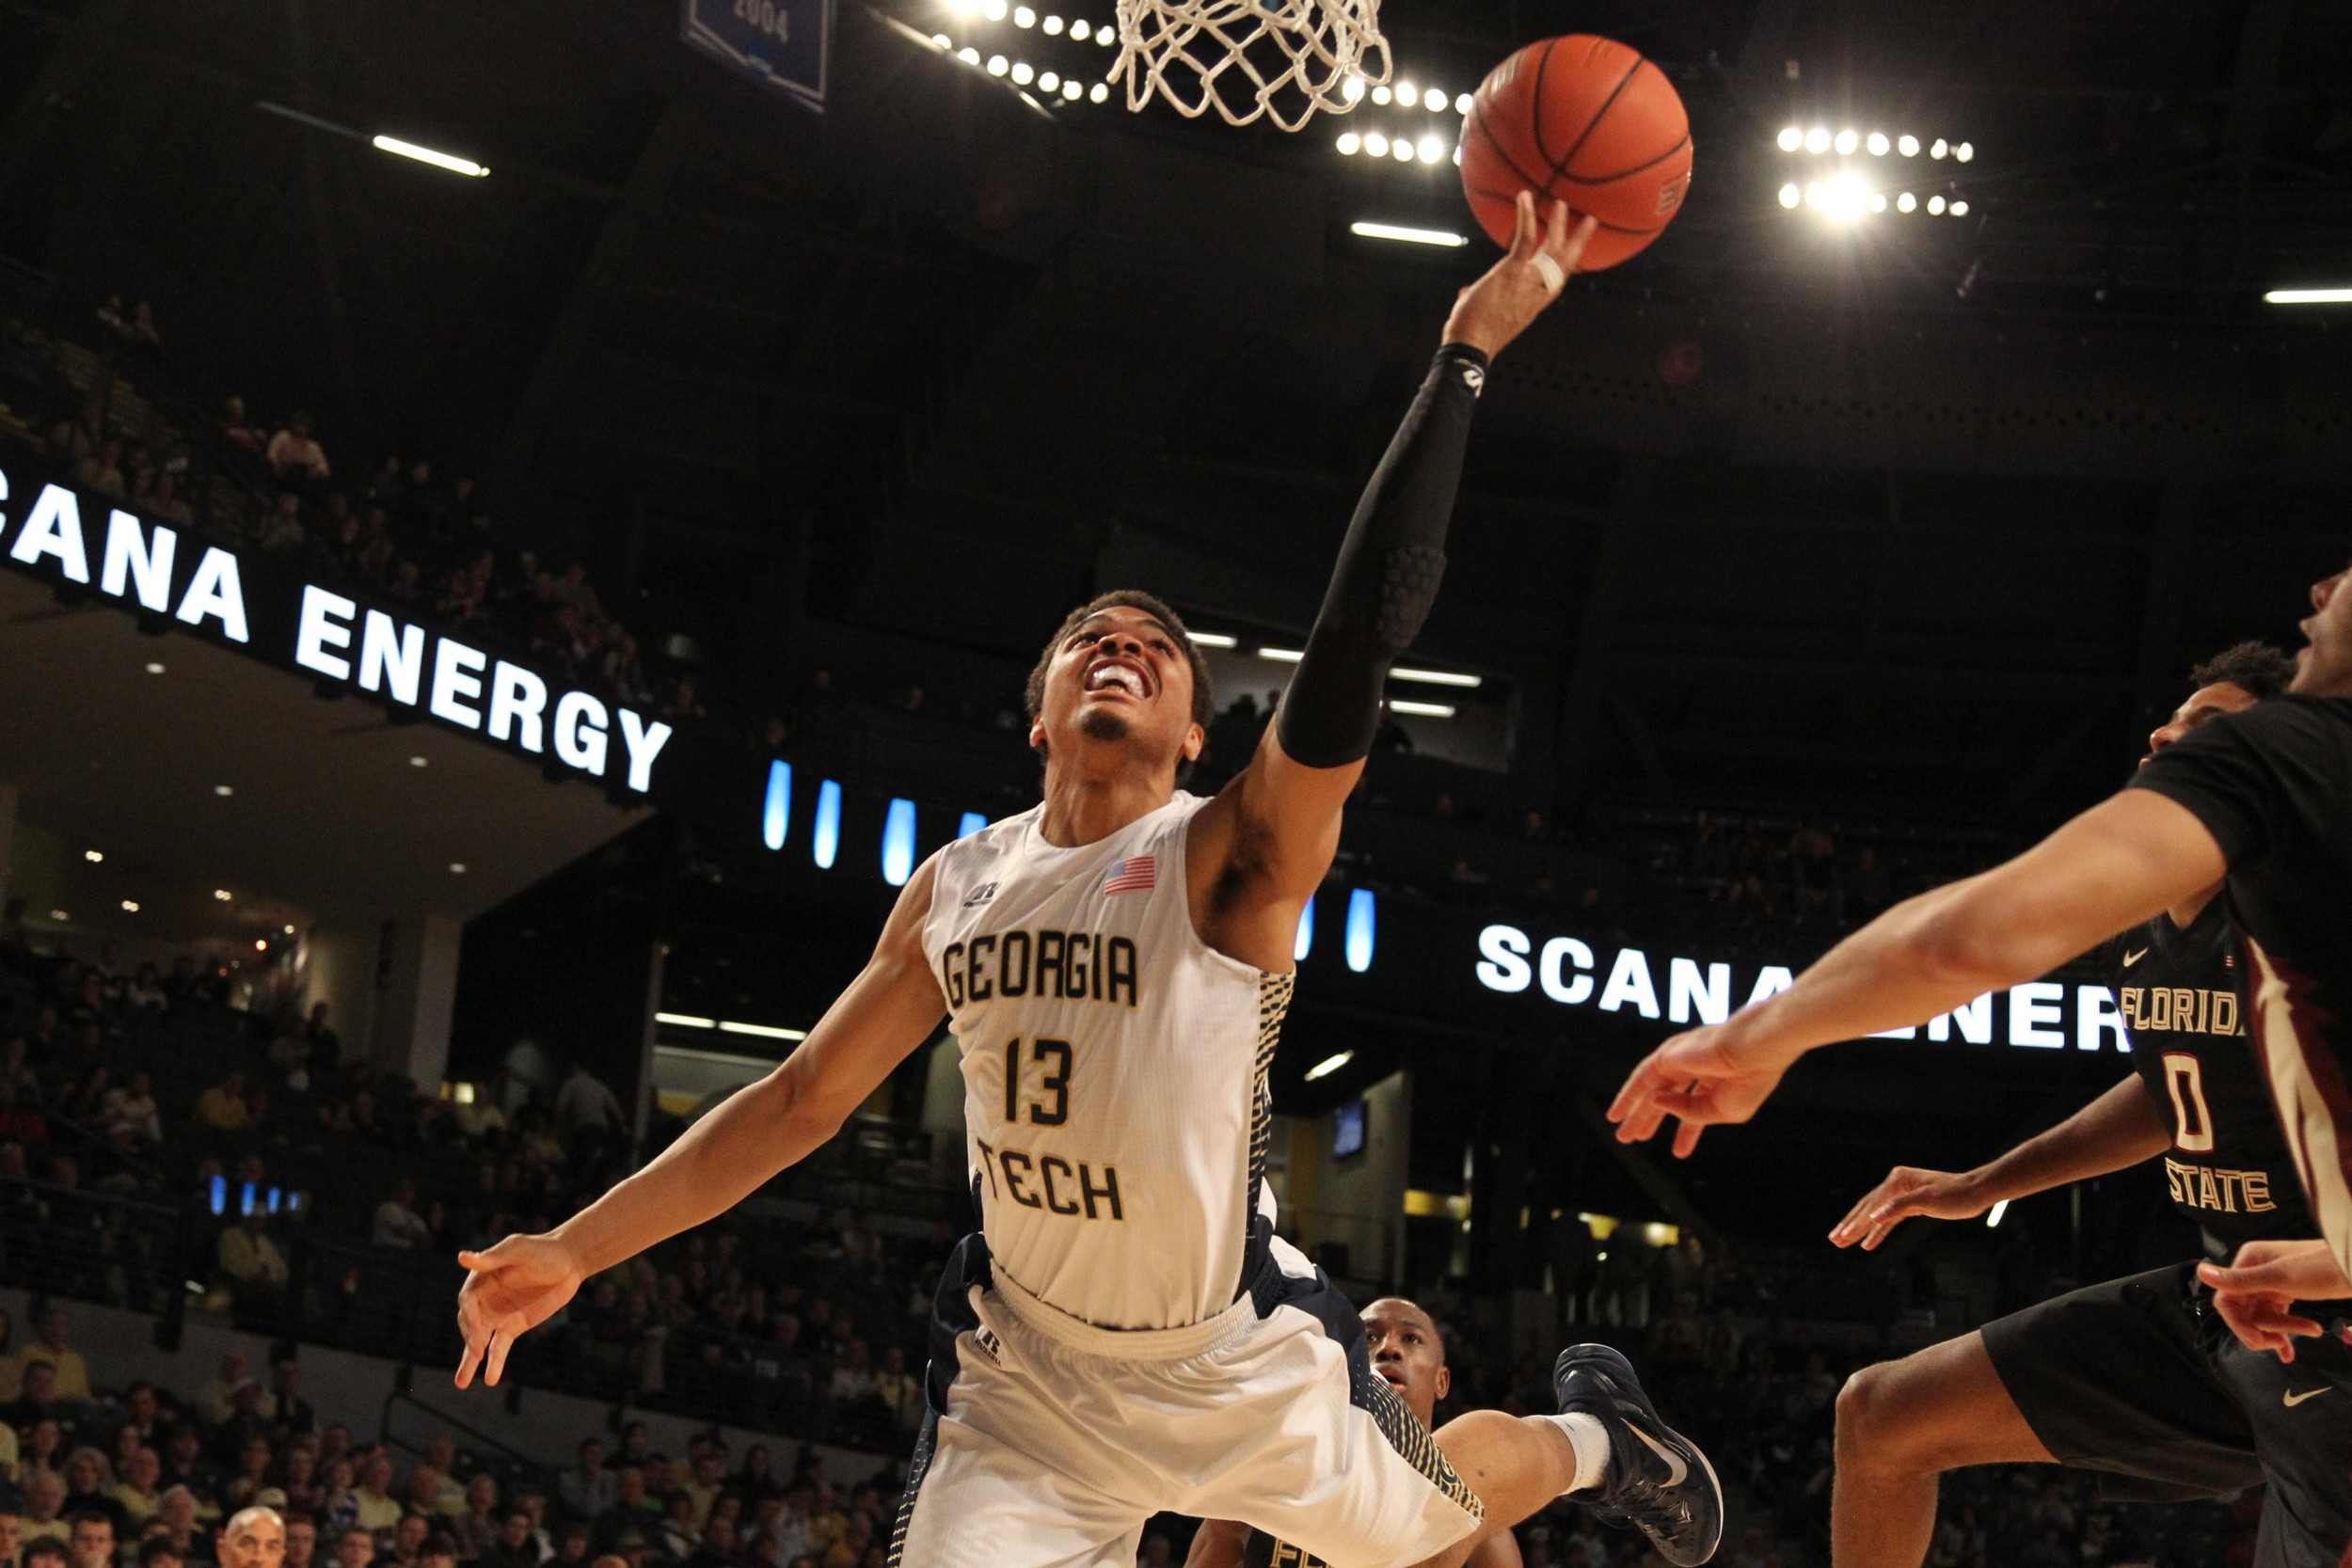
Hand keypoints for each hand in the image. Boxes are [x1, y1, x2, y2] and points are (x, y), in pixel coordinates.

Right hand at [455, 1233, 587, 1387]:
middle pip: (470, 1323)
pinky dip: (495, 1363)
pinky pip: (499, 1348)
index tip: (477, 1330)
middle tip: (476, 1355)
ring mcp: (497, 1315)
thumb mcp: (518, 1249)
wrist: (568, 1261)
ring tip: (461, 1383)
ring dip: (469, 1361)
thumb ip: (492, 1258)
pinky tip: (491, 1379)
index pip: (467, 1301)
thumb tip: (462, 1257)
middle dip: (471, 1339)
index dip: (469, 1317)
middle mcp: (484, 1299)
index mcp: (480, 1279)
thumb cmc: (541, 1249)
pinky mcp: (512, 1327)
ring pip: (478, 1341)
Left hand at [1442, 193, 1598, 358]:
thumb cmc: (1472, 337)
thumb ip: (1478, 298)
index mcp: (1532, 305)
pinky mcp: (1512, 272)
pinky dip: (1527, 218)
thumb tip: (1467, 292)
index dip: (1565, 265)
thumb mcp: (1482, 316)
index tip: (1573, 251)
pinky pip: (1526, 241)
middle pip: (1564, 264)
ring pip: (1551, 250)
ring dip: (1557, 225)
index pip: (1555, 282)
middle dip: (1577, 241)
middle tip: (1589, 221)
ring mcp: (1526, 282)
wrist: (1471, 347)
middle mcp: (1536, 293)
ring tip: (1561, 204)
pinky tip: (1526, 198)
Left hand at [1605, 1024, 1795, 1157]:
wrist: (1753, 1052)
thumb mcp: (1720, 1112)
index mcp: (1720, 1081)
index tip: (1678, 1152)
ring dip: (1635, 1110)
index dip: (1687, 1133)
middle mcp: (1700, 1068)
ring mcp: (1684, 1059)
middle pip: (1667, 1097)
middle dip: (1650, 1119)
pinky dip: (1630, 1094)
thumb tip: (1657, 1104)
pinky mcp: (1670, 1054)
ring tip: (1622, 1134)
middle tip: (1634, 1138)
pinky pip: (1644, 1076)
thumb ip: (1689, 1113)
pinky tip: (1620, 1112)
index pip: (1697, 1109)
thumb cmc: (1748, 1081)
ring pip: (1652, 1088)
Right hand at [1828, 1167, 1988, 1250]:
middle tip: (1834, 1239)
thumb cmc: (1955, 1194)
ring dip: (1860, 1229)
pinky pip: (1889, 1221)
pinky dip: (1878, 1232)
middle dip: (1850, 1225)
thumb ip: (1898, 1207)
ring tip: (1842, 1241)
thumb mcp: (1928, 1199)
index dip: (1855, 1222)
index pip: (1871, 1205)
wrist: (1976, 1192)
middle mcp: (1896, 1185)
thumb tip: (1874, 1216)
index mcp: (1897, 1180)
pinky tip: (1869, 1243)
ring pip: (1875, 1215)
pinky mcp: (1909, 1206)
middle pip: (1867, 1208)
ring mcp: (1901, 1195)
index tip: (1842, 1236)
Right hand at [2197, 1239, 2351, 1361]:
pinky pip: (2277, 1317)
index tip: (2259, 1340)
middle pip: (2244, 1310)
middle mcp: (2255, 1271)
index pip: (2226, 1298)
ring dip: (2283, 1330)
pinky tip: (2290, 1351)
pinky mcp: (2286, 1293)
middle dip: (2263, 1329)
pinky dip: (2285, 1333)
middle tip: (2281, 1344)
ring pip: (2262, 1316)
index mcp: (2249, 1261)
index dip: (2237, 1323)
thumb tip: (2200, 1271)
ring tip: (2312, 1332)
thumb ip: (2240, 1280)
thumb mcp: (2281, 1277)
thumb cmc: (2322, 1268)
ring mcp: (2271, 1283)